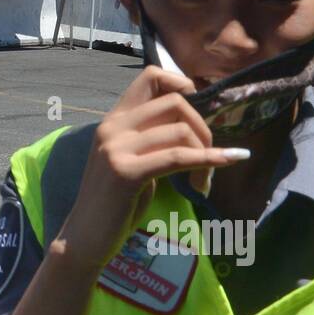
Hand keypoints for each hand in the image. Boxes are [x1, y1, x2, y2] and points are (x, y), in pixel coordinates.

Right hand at [56, 67, 249, 271]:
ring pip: (180, 130)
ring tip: (206, 180)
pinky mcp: (125, 173)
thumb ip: (152, 141)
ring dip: (207, 152)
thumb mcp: (131, 161)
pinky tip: (229, 161)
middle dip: (203, 127)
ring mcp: (115, 148)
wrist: (84, 238)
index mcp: (113, 120)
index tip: (198, 113)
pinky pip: (178, 157)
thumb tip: (193, 127)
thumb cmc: (113, 204)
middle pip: (174, 103)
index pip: (150, 76)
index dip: (182, 85)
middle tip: (210, 156)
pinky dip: (209, 159)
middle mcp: (112, 127)